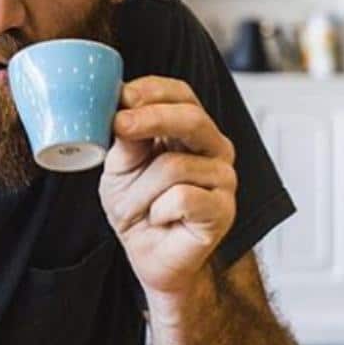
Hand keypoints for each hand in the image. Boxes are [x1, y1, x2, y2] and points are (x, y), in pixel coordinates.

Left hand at [100, 77, 237, 298]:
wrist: (148, 254)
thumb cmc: (136, 206)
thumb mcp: (119, 165)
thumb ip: (125, 138)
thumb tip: (121, 109)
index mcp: (188, 129)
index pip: (180, 94)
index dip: (152, 90)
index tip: (122, 95)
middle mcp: (212, 148)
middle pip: (191, 118)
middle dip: (151, 119)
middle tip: (120, 125)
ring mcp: (223, 178)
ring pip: (175, 165)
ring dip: (140, 189)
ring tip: (138, 206)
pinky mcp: (224, 209)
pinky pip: (183, 198)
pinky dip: (159, 210)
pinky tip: (160, 218)